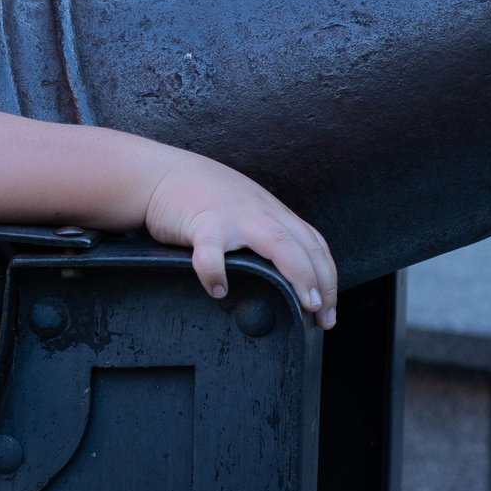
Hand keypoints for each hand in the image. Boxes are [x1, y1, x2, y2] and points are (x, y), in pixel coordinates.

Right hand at [141, 155, 338, 328]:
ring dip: (296, 274)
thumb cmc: (202, 198)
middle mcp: (261, 213)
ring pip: (277, 242)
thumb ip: (262, 238)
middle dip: (321, 282)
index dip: (327, 276)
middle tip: (323, 316)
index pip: (314, 244)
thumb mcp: (244, 212)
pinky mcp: (202, 223)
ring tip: (302, 304)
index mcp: (273, 213)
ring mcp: (234, 216)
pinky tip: (218, 290)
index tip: (327, 309)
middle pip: (304, 245)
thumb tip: (275, 281)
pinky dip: (215, 270)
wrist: (163, 174)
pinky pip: (211, 250)